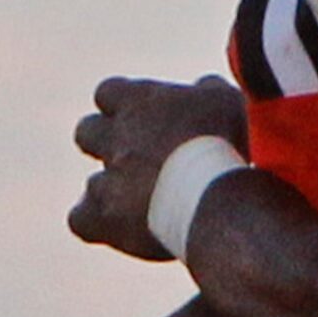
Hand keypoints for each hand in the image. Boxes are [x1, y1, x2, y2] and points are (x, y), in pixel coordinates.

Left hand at [68, 76, 249, 260]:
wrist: (223, 195)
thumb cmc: (236, 143)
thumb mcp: (231, 102)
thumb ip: (209, 91)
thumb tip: (202, 85)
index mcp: (139, 100)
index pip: (108, 93)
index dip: (122, 108)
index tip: (144, 121)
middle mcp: (116, 135)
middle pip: (87, 132)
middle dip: (106, 145)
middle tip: (139, 161)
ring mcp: (107, 177)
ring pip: (92, 183)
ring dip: (113, 191)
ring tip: (147, 207)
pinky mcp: (104, 215)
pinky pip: (80, 220)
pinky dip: (96, 225)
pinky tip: (122, 230)